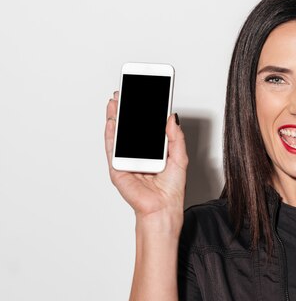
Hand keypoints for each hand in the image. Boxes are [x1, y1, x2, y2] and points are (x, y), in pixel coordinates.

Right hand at [104, 92, 188, 219]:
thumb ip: (176, 137)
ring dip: (116, 115)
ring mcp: (126, 160)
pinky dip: (110, 132)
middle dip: (128, 109)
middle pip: (131, 128)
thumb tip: (172, 117)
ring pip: (119, 134)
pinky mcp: (117, 168)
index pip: (148, 127)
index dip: (146, 111)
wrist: (163, 209)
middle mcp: (139, 154)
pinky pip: (112, 147)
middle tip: (128, 91)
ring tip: (117, 98)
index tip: (148, 95)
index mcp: (154, 151)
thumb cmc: (171, 191)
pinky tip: (112, 118)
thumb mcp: (179, 158)